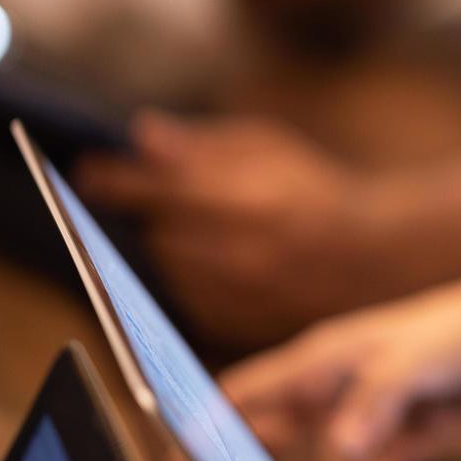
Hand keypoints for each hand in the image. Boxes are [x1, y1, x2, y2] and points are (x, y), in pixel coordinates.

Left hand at [75, 111, 392, 348]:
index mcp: (245, 199)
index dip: (114, 179)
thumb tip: (142, 136)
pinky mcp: (238, 324)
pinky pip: (188, 299)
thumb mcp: (268, 146)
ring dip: (175, 245)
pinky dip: (193, 277)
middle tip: (173, 199)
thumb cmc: (317, 190)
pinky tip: (222, 260)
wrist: (371, 256)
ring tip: (210, 229)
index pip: (154, 188)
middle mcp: (237, 252)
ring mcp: (237, 294)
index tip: (89, 171)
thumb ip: (204, 142)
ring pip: (171, 267)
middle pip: (158, 231)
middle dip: (157, 212)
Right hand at [220, 270, 460, 460]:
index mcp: (318, 360)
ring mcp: (358, 408)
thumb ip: (372, 406)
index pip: (245, 393)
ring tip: (426, 417)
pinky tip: (441, 419)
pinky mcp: (389, 429)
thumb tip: (340, 454)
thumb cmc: (450, 332)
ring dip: (382, 450)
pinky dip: (411, 448)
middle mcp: (330, 385)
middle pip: (278, 435)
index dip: (206, 424)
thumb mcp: (408, 367)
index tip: (176, 459)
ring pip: (339, 457)